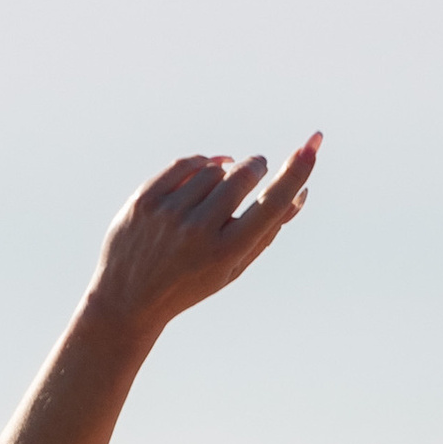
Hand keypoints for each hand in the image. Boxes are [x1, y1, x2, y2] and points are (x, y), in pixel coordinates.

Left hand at [88, 137, 320, 334]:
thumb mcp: (233, 267)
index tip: (312, 144)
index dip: (295, 173)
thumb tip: (300, 194)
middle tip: (259, 165)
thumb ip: (266, 231)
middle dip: (255, 166)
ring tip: (219, 190)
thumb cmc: (192, 282)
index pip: (270, 205)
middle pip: (242, 177)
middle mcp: (198, 231)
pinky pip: (186, 164)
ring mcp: (169, 214)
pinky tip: (207, 170)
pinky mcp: (145, 199)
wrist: (129, 298)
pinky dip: (202, 164)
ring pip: (214, 170)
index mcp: (226, 254)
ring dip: (223, 174)